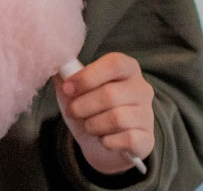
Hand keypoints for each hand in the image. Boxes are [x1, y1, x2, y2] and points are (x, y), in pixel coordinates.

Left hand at [55, 52, 154, 174]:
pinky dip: (107, 141)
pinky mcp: (147, 139)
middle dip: (82, 106)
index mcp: (127, 69)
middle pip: (110, 94)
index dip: (88, 76)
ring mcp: (147, 115)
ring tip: (89, 125)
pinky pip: (126, 139)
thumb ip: (66, 74)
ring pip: (117, 118)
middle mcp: (142, 89)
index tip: (68, 88)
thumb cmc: (87, 108)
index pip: (115, 63)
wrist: (98, 142)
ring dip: (93, 125)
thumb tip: (54, 60)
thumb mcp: (74, 89)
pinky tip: (104, 139)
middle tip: (72, 111)